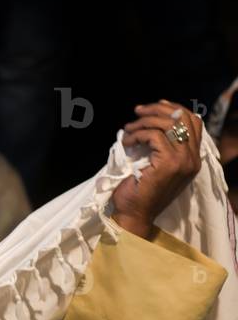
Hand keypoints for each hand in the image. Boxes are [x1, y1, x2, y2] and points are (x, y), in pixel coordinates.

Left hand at [111, 100, 202, 238]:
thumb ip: (159, 144)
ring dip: (143, 122)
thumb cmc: (138, 190)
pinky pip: (154, 136)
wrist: (133, 214)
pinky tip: (127, 143)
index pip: (193, 121)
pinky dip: (137, 134)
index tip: (153, 106)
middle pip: (182, 118)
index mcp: (191, 157)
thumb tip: (150, 118)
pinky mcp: (169, 164)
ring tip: (128, 130)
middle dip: (157, 110)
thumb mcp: (153, 162)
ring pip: (168, 124)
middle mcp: (192, 158)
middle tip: (137, 112)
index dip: (174, 108)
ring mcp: (183, 161)